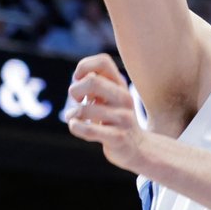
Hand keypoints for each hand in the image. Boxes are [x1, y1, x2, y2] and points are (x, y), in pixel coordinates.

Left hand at [64, 53, 146, 172]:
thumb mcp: (111, 98)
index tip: (78, 79)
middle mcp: (124, 98)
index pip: (103, 61)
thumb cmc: (116, 119)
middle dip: (75, 90)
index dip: (84, 66)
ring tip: (73, 118)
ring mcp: (123, 118)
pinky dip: (75, 127)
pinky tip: (75, 126)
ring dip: (72, 114)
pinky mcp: (117, 137)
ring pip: (85, 109)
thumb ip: (98, 84)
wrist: (138, 148)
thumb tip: (82, 76)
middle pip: (93, 81)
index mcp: (120, 85)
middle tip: (77, 100)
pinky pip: (89, 130)